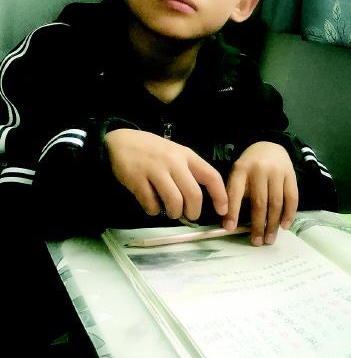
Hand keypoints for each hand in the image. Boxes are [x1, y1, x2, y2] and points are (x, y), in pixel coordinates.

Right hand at [104, 129, 227, 219]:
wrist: (120, 141)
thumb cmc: (152, 151)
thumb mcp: (175, 153)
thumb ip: (187, 172)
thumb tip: (196, 203)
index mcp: (186, 155)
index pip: (211, 176)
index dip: (220, 196)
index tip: (222, 210)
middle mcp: (173, 161)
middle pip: (193, 194)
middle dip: (194, 212)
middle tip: (189, 216)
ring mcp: (154, 169)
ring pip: (174, 201)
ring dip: (174, 213)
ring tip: (171, 212)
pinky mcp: (137, 179)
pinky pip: (151, 204)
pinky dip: (153, 211)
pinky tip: (152, 206)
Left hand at [223, 141, 297, 245]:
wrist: (270, 145)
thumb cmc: (250, 166)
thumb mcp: (237, 173)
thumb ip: (234, 193)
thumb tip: (230, 223)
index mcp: (241, 169)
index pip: (236, 192)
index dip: (233, 211)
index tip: (230, 228)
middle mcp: (259, 170)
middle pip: (259, 202)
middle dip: (258, 225)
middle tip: (257, 242)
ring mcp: (277, 172)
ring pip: (276, 202)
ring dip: (273, 224)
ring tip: (269, 239)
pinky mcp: (291, 175)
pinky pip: (292, 197)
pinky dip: (289, 214)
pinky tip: (284, 226)